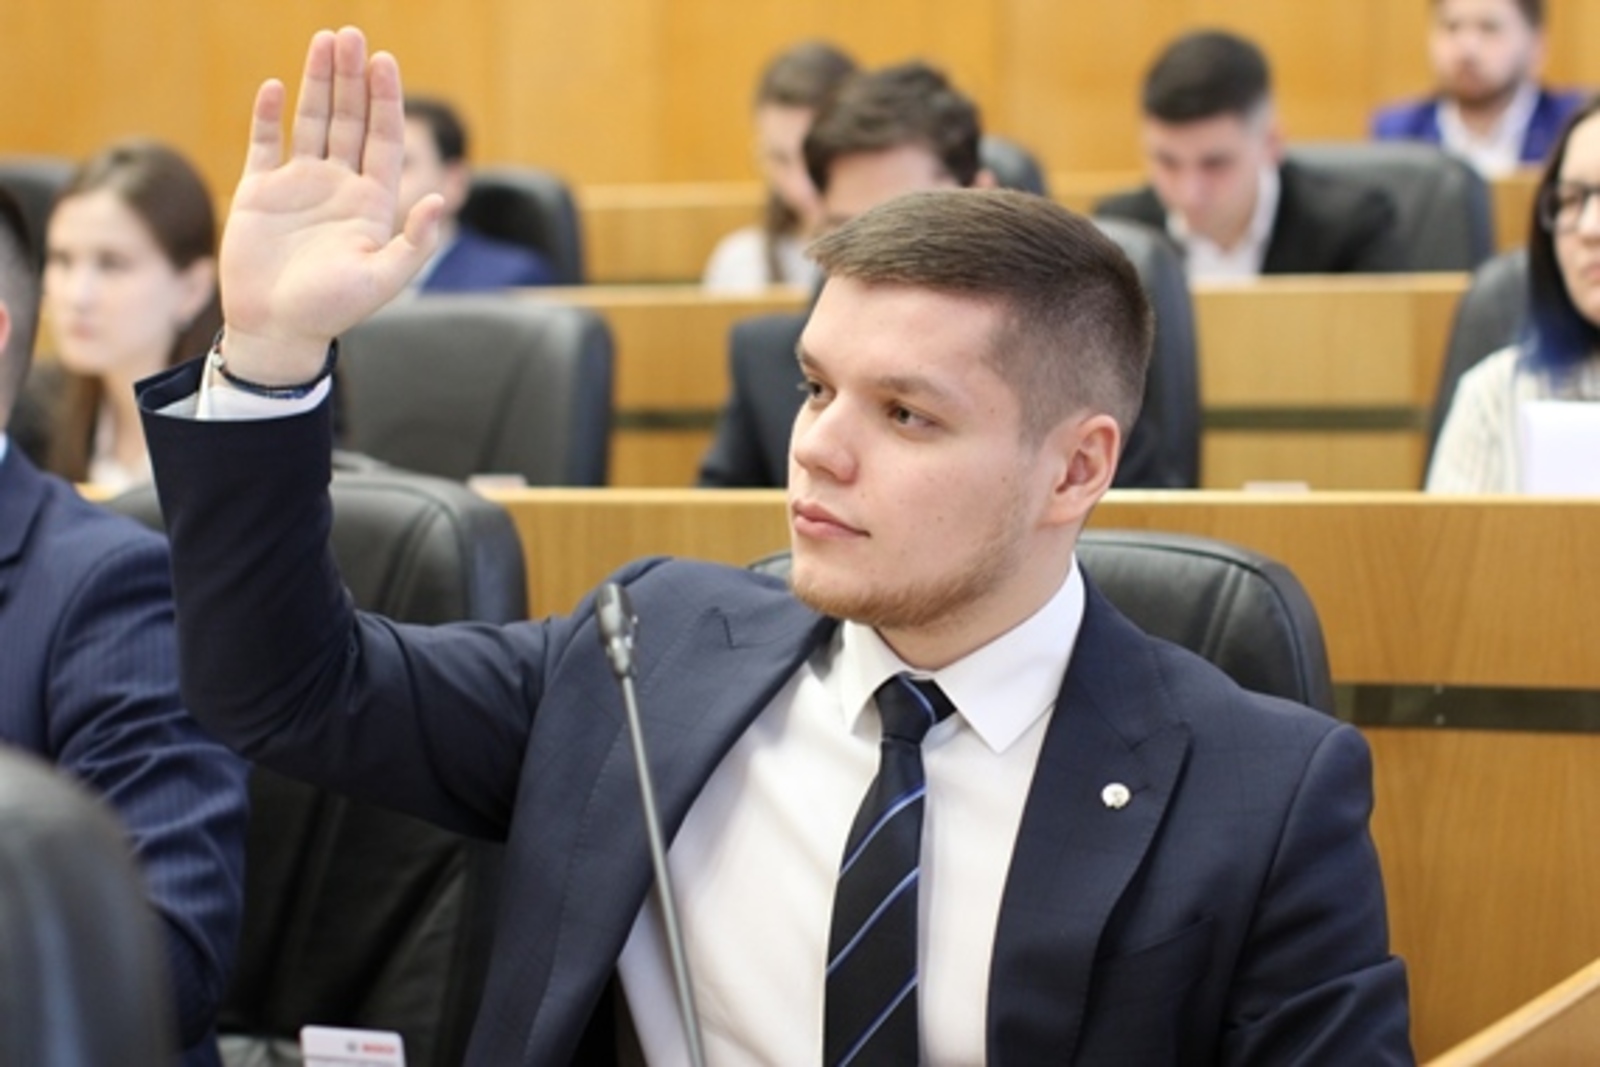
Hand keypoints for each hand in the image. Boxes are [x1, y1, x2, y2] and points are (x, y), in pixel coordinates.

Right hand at [216, 26, 441, 382]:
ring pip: (312, 122)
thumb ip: (414, 243)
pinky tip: (278, 86)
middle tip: (352, 35)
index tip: (384, 62)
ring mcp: (300, 185)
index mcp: (372, 202)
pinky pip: (266, 143)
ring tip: (324, 41)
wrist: (275, 329)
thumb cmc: (332, 310)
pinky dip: (271, 115)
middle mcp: (339, 186)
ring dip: (318, 82)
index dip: (386, 101)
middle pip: (350, 120)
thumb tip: (438, 202)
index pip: (384, 139)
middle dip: (352, 78)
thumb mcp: (383, 280)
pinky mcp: (261, 191)